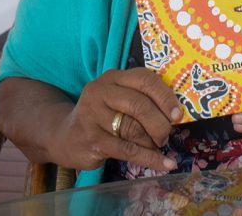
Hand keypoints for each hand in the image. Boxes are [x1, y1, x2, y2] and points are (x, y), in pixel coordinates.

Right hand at [49, 68, 182, 171]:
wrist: (63, 136)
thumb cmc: (101, 116)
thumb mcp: (116, 98)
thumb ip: (141, 97)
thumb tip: (176, 113)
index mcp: (113, 78)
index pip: (145, 80)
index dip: (166, 97)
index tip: (178, 114)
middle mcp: (100, 93)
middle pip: (140, 105)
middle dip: (160, 123)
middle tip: (166, 134)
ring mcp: (94, 117)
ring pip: (135, 129)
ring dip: (153, 142)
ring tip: (158, 146)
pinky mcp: (93, 140)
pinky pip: (129, 150)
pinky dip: (151, 159)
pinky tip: (165, 164)